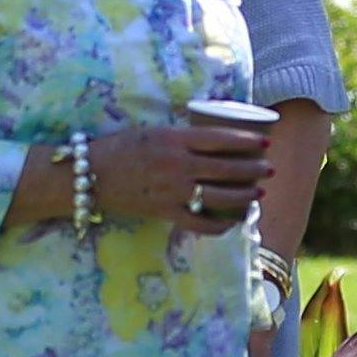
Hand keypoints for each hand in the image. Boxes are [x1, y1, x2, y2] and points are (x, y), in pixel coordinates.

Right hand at [14, 118, 270, 232]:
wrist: (88, 175)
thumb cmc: (119, 148)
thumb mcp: (151, 131)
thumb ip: (180, 135)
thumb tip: (213, 136)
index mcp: (173, 138)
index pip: (221, 138)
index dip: (247, 141)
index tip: (264, 143)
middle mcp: (176, 164)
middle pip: (226, 168)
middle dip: (253, 169)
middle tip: (268, 170)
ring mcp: (171, 191)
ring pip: (219, 196)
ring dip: (243, 196)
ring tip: (258, 193)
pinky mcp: (164, 212)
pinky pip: (199, 223)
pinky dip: (219, 225)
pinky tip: (232, 222)